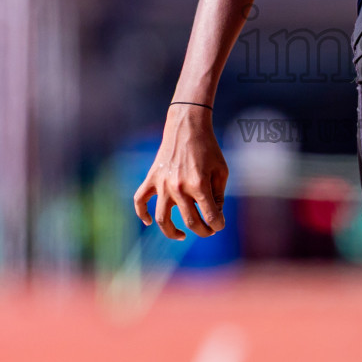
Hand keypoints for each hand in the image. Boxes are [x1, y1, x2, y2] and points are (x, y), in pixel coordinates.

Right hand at [134, 104, 229, 239]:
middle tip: (208, 230)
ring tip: (183, 235)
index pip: (210, 216)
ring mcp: (163, 184)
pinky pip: (140, 200)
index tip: (219, 225)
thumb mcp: (221, 171)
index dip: (218, 225)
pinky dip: (142, 214)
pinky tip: (149, 222)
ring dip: (172, 233)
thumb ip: (218, 195)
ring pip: (163, 219)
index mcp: (199, 184)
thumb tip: (214, 215)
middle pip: (191, 221)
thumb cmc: (208, 148)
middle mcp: (179, 187)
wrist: (187, 126)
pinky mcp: (152, 178)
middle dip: (203, 230)